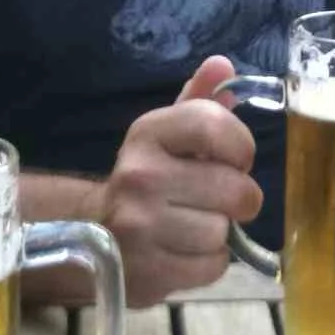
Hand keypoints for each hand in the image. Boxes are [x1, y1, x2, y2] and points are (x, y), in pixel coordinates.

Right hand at [95, 56, 263, 307]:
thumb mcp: (167, 135)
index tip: (236, 159)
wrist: (93, 234)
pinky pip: (213, 265)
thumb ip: (200, 101)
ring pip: (223, 231)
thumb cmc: (147, 178)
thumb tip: (223, 64)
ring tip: (193, 226)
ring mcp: (140, 226)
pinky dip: (209, 262)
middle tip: (218, 200)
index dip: (241, 145)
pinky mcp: (147, 270)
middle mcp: (140, 175)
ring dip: (219, 232)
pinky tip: (185, 251)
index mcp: (148, 133)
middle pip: (234, 189)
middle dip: (238, 199)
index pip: (214, 124)